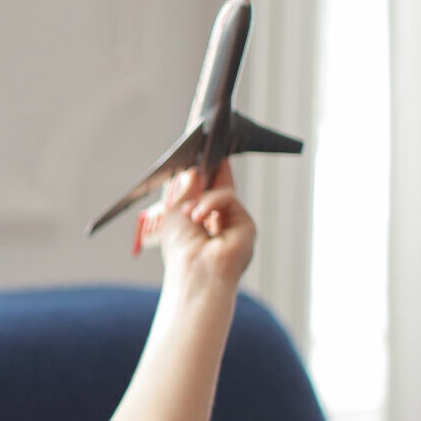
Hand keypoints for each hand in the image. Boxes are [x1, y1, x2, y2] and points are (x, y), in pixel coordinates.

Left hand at [139, 161, 254, 285]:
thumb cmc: (181, 251)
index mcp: (200, 221)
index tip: (199, 152)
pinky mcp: (246, 224)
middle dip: (211, 168)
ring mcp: (234, 223)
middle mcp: (219, 222)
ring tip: (189, 214)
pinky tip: (197, 217)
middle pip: (220, 185)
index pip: (205, 190)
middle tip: (203, 148)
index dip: (203, 171)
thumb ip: (185, 189)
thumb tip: (194, 169)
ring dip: (201, 198)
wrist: (194, 272)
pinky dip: (210, 203)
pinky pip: (228, 197)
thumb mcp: (175, 212)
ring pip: (222, 190)